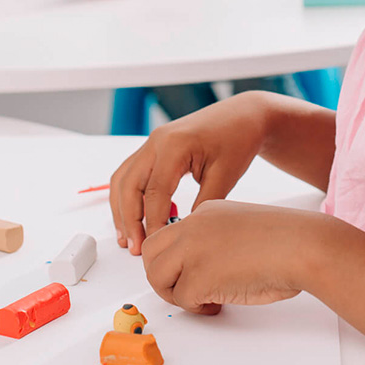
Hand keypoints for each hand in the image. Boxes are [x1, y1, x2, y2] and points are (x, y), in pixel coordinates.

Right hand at [110, 92, 271, 254]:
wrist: (243, 115)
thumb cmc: (237, 140)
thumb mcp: (224, 176)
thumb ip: (202, 205)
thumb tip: (182, 234)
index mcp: (174, 145)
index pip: (154, 192)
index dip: (152, 223)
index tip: (156, 246)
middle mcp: (156, 141)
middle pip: (129, 185)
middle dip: (129, 220)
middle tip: (136, 249)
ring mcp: (152, 142)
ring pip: (123, 179)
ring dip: (121, 209)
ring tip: (127, 239)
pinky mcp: (154, 147)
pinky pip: (130, 173)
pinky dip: (127, 196)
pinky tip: (132, 217)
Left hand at [142, 200, 316, 314]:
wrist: (302, 246)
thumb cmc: (286, 241)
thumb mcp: (240, 227)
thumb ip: (216, 240)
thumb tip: (203, 268)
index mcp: (204, 212)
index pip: (168, 235)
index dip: (175, 259)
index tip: (189, 273)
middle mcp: (193, 226)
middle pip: (150, 252)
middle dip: (162, 276)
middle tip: (184, 290)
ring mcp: (192, 250)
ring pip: (156, 276)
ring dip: (175, 294)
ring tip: (201, 300)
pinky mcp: (198, 276)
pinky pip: (182, 300)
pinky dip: (197, 309)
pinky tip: (218, 305)